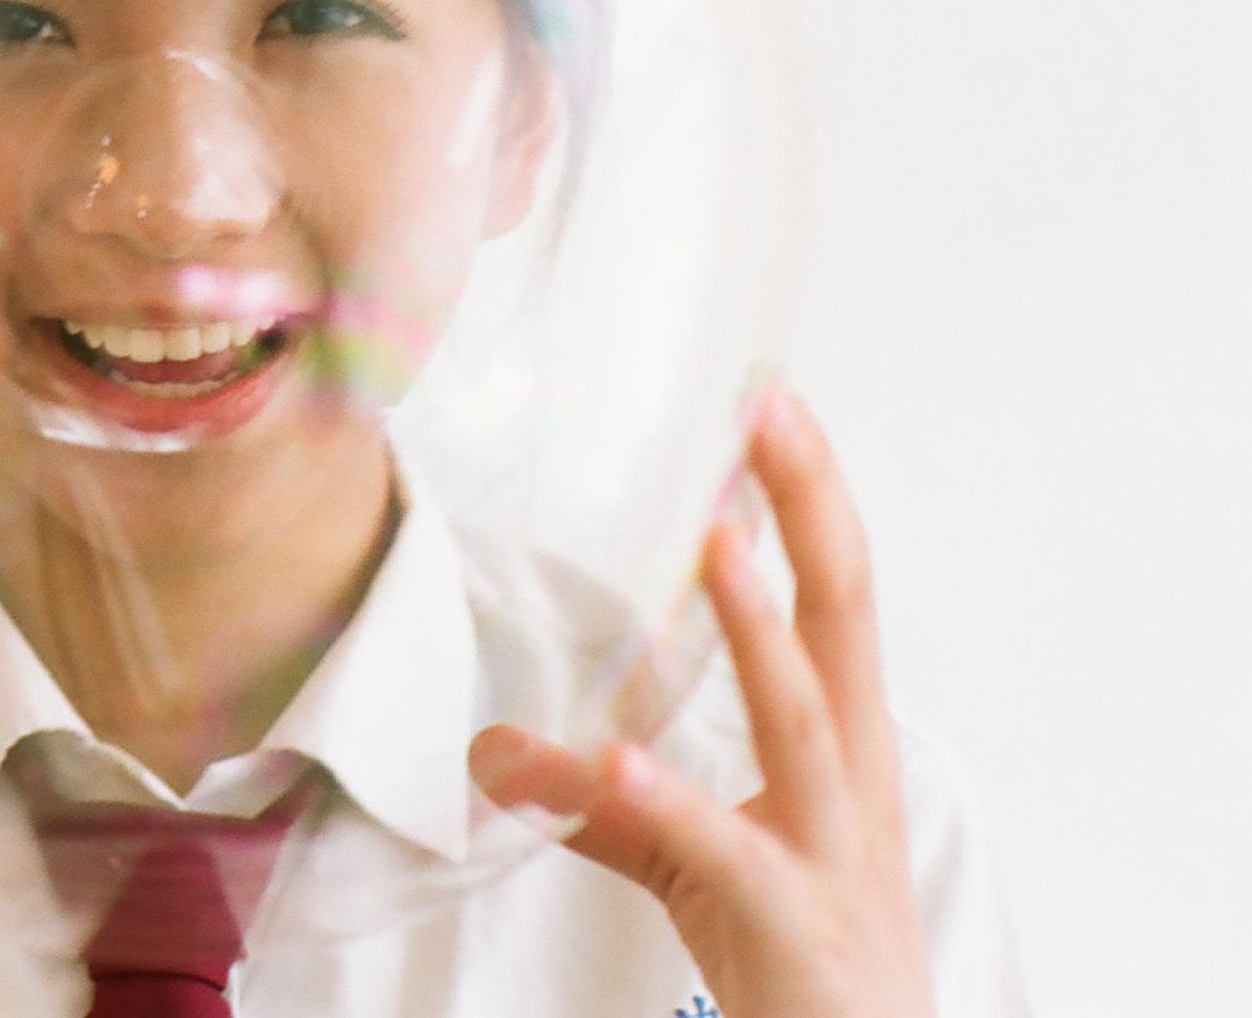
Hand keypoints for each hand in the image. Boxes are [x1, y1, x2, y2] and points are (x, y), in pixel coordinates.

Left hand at [467, 386, 935, 1017]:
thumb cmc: (795, 947)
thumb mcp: (693, 854)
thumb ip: (602, 797)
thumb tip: (492, 745)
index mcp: (842, 741)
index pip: (834, 592)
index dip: (807, 495)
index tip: (767, 396)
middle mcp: (853, 777)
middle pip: (846, 618)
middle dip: (811, 509)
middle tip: (764, 409)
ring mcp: (830, 846)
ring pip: (803, 721)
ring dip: (758, 629)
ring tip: (712, 540)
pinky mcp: (788, 916)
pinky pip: (722, 849)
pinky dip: (669, 798)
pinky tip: (616, 758)